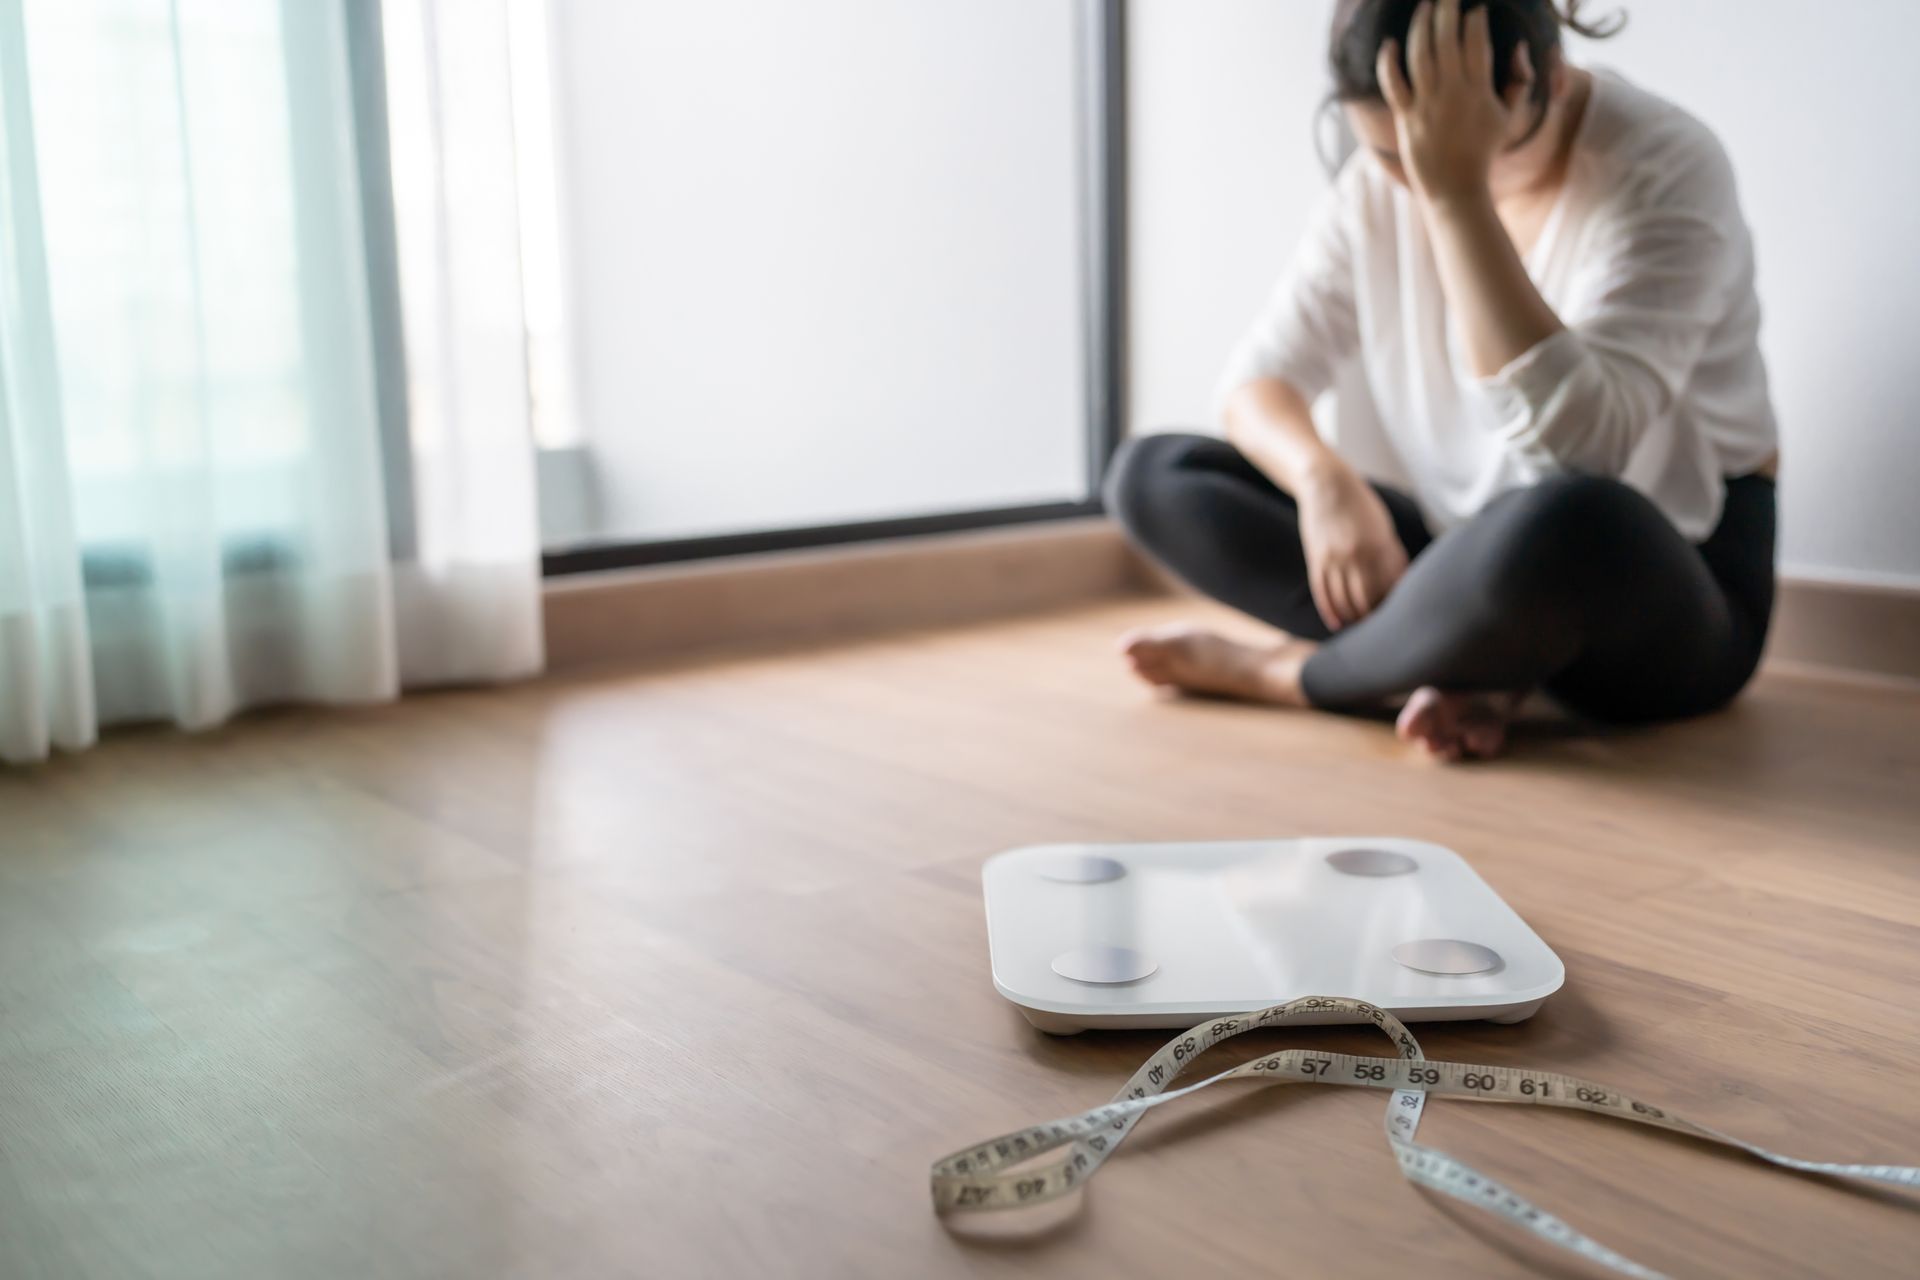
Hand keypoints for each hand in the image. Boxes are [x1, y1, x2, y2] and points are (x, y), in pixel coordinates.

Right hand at [1296, 463, 1408, 630]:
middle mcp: (1356, 556)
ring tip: (1360, 623)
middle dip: (1374, 615)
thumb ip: (1391, 554)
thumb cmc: (1360, 505)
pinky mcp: (1316, 560)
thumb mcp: (1382, 527)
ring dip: (1353, 616)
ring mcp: (1333, 559)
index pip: (1389, 587)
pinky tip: (1337, 623)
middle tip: (1381, 623)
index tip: (1398, 612)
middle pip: (1367, 600)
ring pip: (1344, 601)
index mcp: (1379, 546)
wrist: (1325, 485)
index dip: (1394, 603)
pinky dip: (1330, 612)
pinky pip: (1322, 593)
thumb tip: (1400, 582)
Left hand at [1377, 0, 1532, 204]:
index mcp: (1479, 90)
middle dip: (1447, 12)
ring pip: (1420, 55)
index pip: (1477, 43)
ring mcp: (1427, 105)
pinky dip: (1388, 62)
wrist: (1455, 187)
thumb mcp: (1510, 116)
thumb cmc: (1483, 151)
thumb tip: (1519, 48)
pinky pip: (1393, 84)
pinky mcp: (1406, 118)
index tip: (1474, 8)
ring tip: (1424, 6)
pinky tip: (1390, 43)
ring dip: (1421, 26)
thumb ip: (1519, 82)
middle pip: (1447, 41)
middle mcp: (1452, 93)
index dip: (1475, 21)